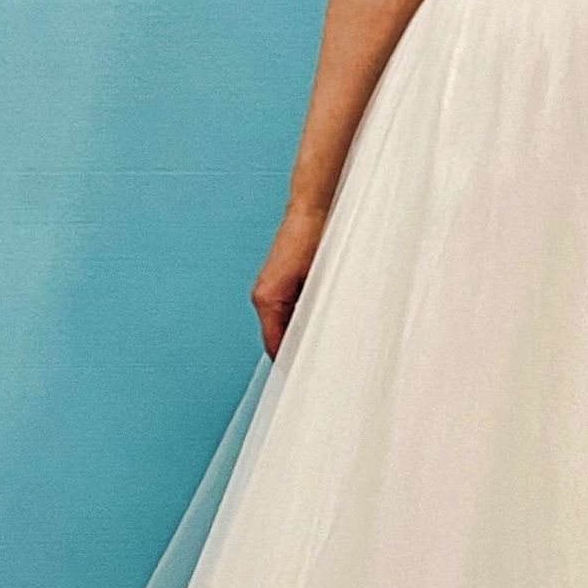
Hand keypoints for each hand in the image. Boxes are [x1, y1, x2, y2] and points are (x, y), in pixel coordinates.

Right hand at [251, 203, 328, 359]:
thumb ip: (311, 315)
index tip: (310, 376)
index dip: (291, 363)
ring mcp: (268, 291)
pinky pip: (287, 313)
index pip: (275, 346)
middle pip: (277, 339)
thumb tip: (312, 342)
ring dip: (301, 335)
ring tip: (324, 347)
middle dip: (298, 350)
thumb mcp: (318, 283)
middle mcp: (263, 298)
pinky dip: (301, 320)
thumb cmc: (314, 240)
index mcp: (267, 300)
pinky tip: (321, 323)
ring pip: (283, 326)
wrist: (312, 211)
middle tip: (322, 365)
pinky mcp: (278, 284)